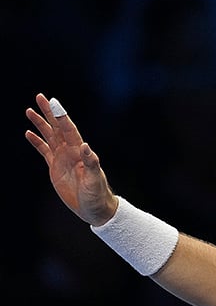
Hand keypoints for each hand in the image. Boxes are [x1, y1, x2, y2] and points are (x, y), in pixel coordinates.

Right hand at [25, 93, 117, 225]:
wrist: (94, 209)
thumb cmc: (98, 195)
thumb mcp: (95, 180)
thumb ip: (91, 163)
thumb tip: (84, 146)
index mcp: (80, 152)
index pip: (69, 129)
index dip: (61, 116)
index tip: (53, 102)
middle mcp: (71, 152)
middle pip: (58, 128)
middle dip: (49, 112)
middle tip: (40, 97)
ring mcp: (62, 159)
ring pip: (49, 136)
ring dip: (40, 124)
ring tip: (29, 110)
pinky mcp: (55, 168)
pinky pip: (44, 151)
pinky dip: (37, 142)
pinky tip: (29, 133)